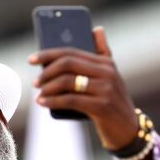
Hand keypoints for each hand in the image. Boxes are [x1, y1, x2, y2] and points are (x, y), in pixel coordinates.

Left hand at [27, 26, 137, 150]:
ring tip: (39, 94)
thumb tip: (97, 29)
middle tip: (35, 82)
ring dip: (48, 88)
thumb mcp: (110, 77)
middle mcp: (108, 72)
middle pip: (68, 64)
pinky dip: (53, 101)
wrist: (128, 130)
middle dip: (46, 72)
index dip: (48, 54)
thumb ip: (103, 54)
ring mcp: (106, 89)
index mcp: (106, 62)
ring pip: (67, 82)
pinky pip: (70, 100)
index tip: (31, 60)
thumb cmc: (112, 101)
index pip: (71, 52)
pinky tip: (42, 103)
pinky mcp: (102, 106)